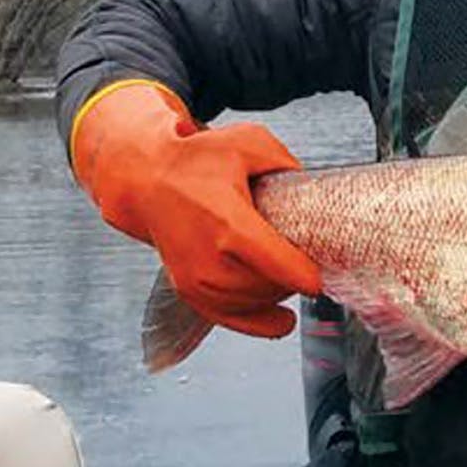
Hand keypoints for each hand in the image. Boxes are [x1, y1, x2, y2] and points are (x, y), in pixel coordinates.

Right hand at [70, 81, 321, 337]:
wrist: (147, 181)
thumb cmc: (197, 161)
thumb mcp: (248, 143)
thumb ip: (286, 164)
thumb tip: (311, 189)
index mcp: (228, 221)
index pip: (273, 262)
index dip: (302, 276)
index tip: (319, 280)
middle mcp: (209, 258)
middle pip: (269, 286)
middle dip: (293, 276)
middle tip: (305, 256)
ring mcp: (196, 279)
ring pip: (254, 304)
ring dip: (278, 293)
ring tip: (288, 271)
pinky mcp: (189, 291)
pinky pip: (231, 319)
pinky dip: (260, 323)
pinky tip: (283, 321)